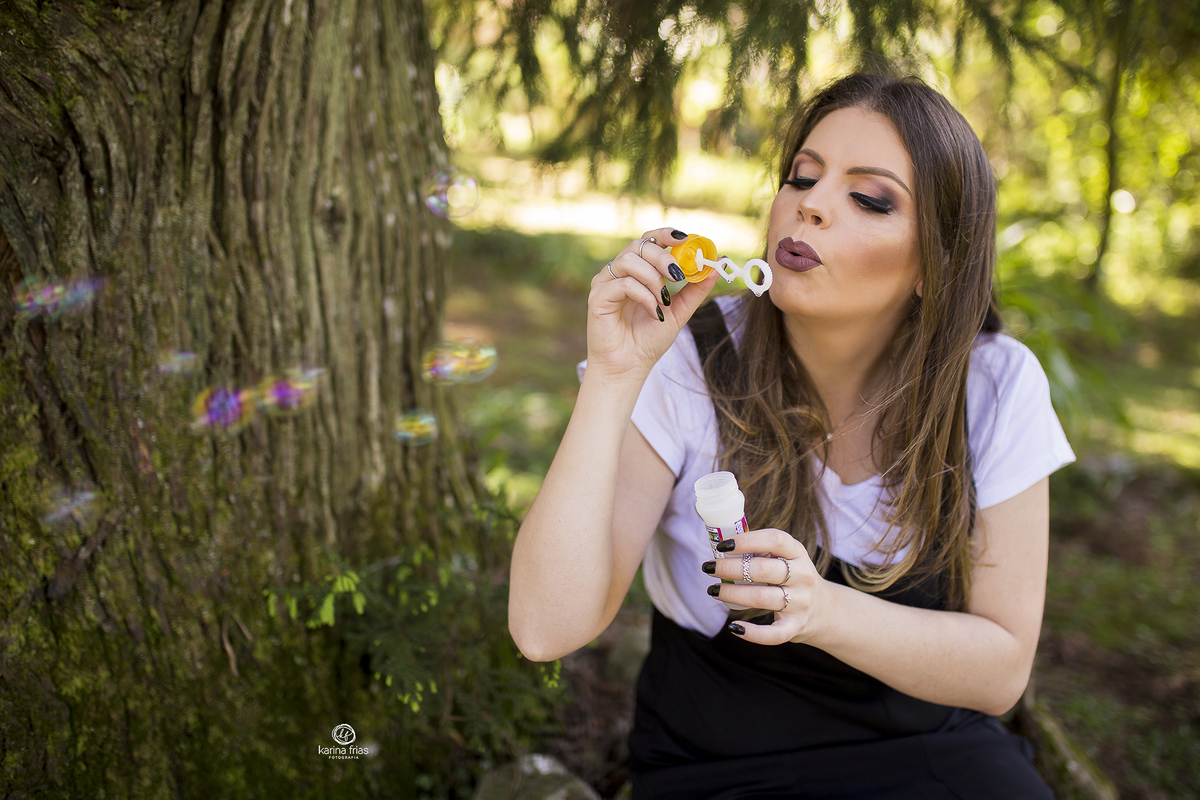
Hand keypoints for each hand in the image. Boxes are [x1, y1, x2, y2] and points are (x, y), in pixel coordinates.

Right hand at [586, 228, 718, 380]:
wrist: (630, 367)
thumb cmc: (649, 339)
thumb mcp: (680, 310)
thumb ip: (696, 288)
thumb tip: (718, 263)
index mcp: (637, 271)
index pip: (649, 240)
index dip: (665, 234)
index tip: (685, 239)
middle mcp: (619, 272)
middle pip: (640, 246)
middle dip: (663, 258)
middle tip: (678, 276)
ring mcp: (606, 283)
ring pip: (630, 261)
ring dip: (653, 279)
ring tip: (664, 301)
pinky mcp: (597, 297)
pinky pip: (623, 283)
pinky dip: (643, 295)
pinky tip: (653, 312)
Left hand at [702, 528, 829, 644]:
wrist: (824, 609)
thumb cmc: (793, 578)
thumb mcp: (786, 557)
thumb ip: (761, 551)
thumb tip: (721, 545)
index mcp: (798, 553)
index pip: (775, 540)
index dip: (747, 540)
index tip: (722, 545)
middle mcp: (803, 576)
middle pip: (763, 570)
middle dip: (731, 568)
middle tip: (709, 567)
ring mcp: (801, 602)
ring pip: (762, 598)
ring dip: (732, 593)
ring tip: (713, 590)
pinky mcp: (796, 626)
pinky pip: (774, 633)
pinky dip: (753, 633)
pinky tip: (734, 627)